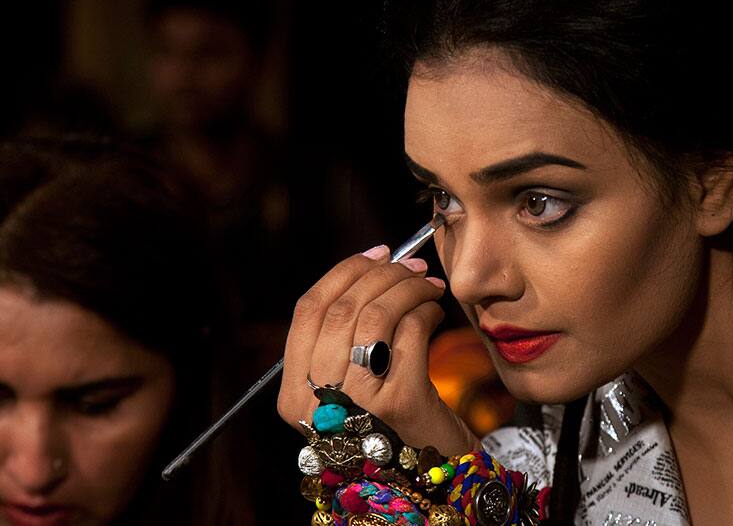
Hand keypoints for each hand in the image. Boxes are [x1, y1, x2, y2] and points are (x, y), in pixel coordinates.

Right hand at [277, 245, 480, 456]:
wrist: (429, 479)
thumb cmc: (390, 425)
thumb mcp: (348, 389)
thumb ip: (343, 342)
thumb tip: (373, 267)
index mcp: (295, 395)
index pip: (308, 312)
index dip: (342, 274)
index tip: (376, 254)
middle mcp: (317, 401)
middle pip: (341, 309)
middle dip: (381, 275)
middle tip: (412, 266)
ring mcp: (358, 402)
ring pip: (376, 315)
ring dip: (408, 288)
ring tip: (428, 287)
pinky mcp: (401, 401)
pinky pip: (410, 332)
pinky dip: (426, 311)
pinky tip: (436, 313)